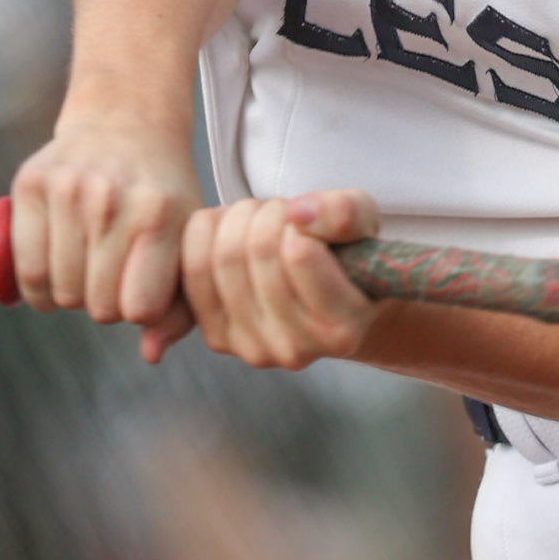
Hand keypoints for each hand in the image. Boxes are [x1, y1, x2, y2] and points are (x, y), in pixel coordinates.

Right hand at [10, 121, 201, 356]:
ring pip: (57, 293)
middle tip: (112, 276)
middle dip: (104, 303)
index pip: (138, 308)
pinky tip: (54, 270)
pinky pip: (24, 270)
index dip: (138, 310)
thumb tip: (151, 357)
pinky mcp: (31, 183)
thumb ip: (181, 302)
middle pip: (95, 306)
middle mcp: (114, 199)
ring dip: (69, 295)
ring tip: (86, 268)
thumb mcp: (186, 236)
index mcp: (161, 213)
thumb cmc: (161, 192)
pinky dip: (37, 286)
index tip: (142, 289)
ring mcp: (70, 189)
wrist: (127, 120)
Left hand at [181, 190, 382, 370]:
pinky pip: (194, 273)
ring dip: (239, 219)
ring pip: (223, 259)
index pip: (297, 253)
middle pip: (257, 251)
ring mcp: (254, 349)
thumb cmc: (350, 254)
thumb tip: (299, 212)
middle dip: (267, 212)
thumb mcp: (365, 224)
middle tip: (282, 209)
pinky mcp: (220, 340)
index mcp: (341, 329)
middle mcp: (297, 351)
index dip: (297, 217)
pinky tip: (230, 226)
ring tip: (262, 218)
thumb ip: (344, 214)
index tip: (307, 214)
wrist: (328, 295)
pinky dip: (207, 234)